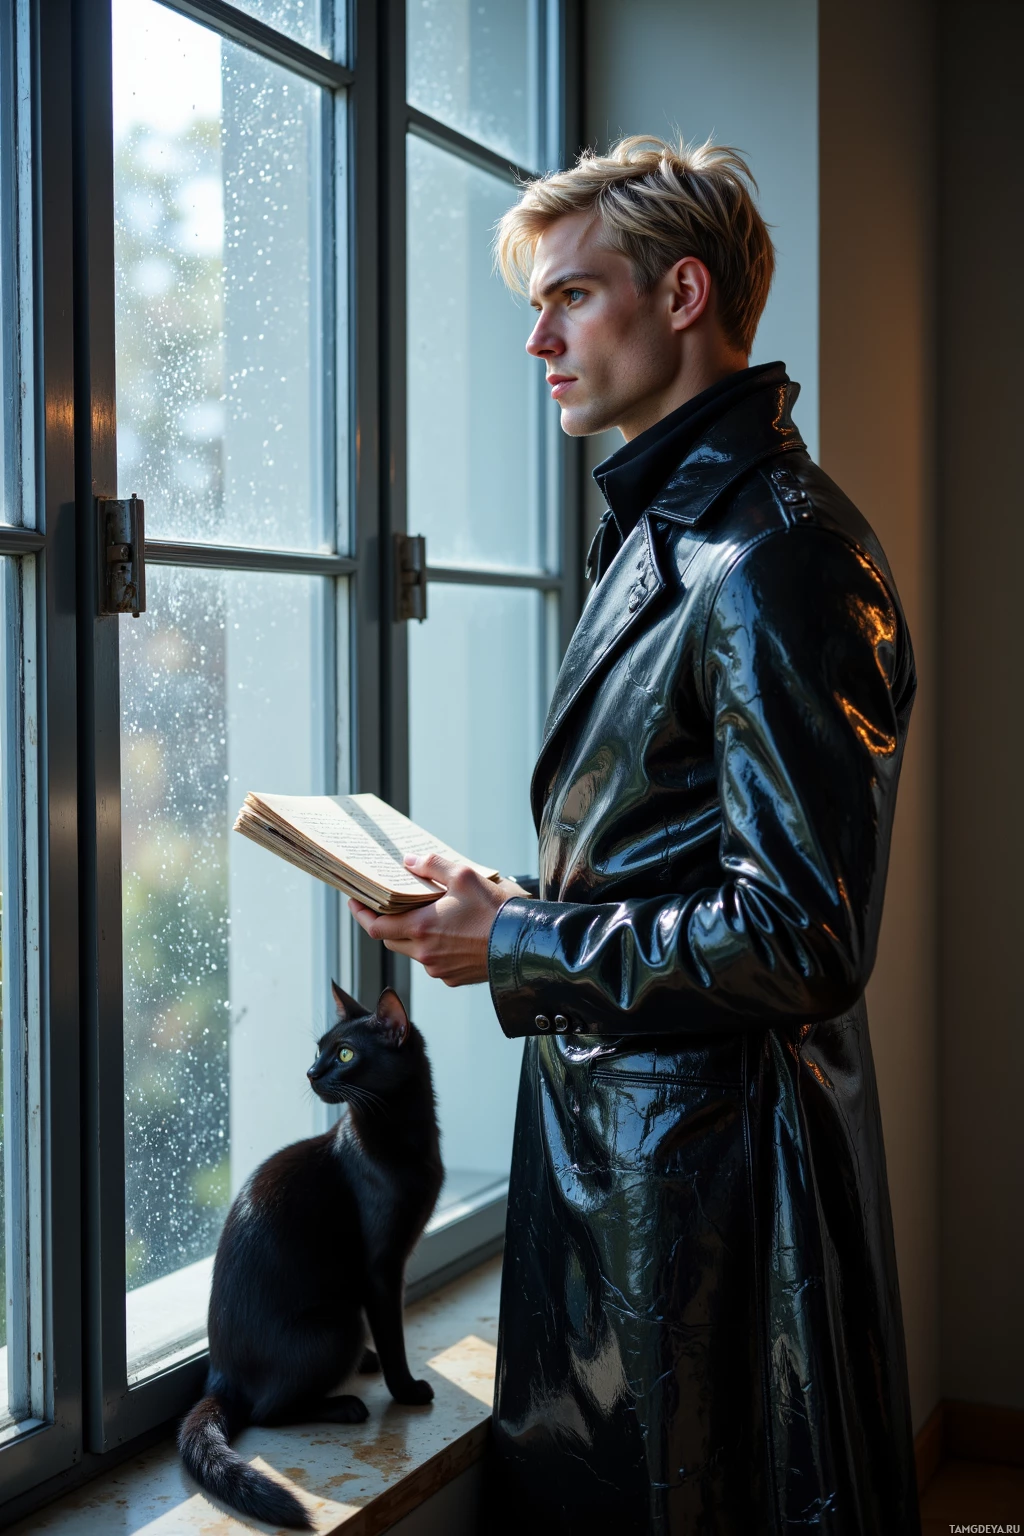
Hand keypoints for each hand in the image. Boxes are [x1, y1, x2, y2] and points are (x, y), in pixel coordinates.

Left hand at [347, 852, 530, 986]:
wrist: (524, 944)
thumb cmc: (495, 911)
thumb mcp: (464, 876)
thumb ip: (433, 865)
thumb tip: (410, 861)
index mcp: (421, 928)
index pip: (376, 927)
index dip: (362, 914)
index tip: (355, 902)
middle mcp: (425, 953)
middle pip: (391, 940)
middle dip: (386, 923)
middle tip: (388, 906)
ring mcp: (439, 969)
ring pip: (413, 952)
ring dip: (413, 936)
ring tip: (426, 916)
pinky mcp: (454, 978)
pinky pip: (433, 962)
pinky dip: (433, 948)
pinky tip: (449, 934)